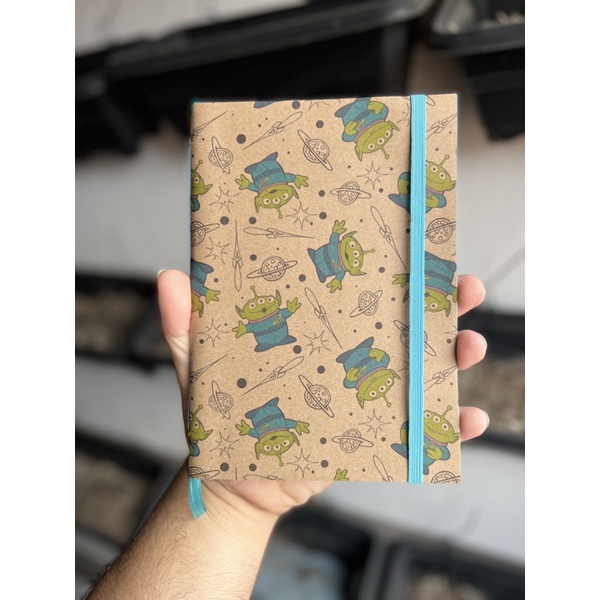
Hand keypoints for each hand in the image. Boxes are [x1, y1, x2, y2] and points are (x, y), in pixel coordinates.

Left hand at [157, 271, 487, 518]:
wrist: (235, 480)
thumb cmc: (222, 414)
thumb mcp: (202, 365)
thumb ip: (186, 325)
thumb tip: (171, 276)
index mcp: (322, 327)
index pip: (363, 287)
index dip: (392, 264)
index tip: (418, 240)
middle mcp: (354, 354)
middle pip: (408, 321)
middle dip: (445, 302)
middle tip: (463, 286)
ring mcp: (371, 393)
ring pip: (426, 368)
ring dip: (458, 355)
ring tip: (470, 347)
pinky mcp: (378, 435)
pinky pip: (424, 431)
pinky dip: (451, 428)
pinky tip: (469, 422)